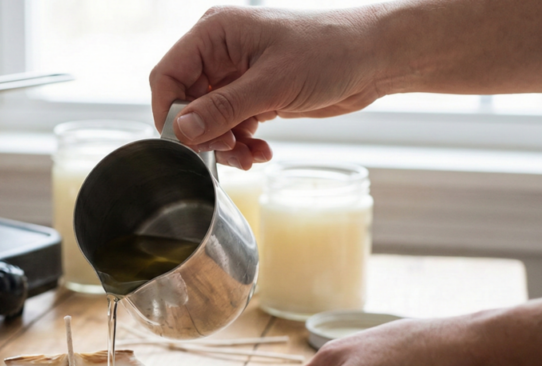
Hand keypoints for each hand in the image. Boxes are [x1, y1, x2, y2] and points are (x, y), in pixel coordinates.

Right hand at [149, 6, 384, 168]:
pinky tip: (261, 152)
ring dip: (225, 144)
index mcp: (216, 33)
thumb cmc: (330, 52)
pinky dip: (241, 143)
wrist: (374, 58)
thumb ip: (223, 109)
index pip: (167, 75)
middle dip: (204, 134)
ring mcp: (237, 74)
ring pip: (208, 120)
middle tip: (227, 150)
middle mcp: (220, 52)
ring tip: (250, 157)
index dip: (169, 112)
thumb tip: (182, 130)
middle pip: (186, 102)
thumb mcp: (272, 85)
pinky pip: (231, 125)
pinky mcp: (254, 94)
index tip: (185, 143)